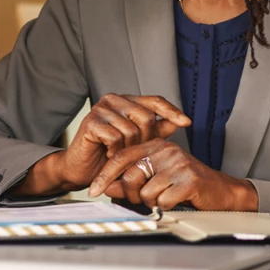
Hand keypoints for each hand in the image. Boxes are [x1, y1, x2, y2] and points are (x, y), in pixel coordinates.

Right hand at [53, 94, 190, 190]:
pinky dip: (115, 151)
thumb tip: (178, 122)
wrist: (83, 170)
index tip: (187, 123)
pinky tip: (108, 155)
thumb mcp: (139, 143)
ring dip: (128, 149)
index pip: (155, 100)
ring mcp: (101, 109)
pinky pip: (115, 138)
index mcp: (127, 101)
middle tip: (134, 153)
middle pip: (146, 117)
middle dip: (145, 140)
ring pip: (131, 130)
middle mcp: (113, 100)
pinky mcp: (90, 121)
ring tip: (120, 155)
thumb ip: (156, 131)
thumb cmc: (109, 155)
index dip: (171, 111)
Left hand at [89, 139, 257, 211]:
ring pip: (145, 192)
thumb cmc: (188, 183)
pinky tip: (176, 200)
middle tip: (144, 199)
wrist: (223, 191)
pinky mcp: (189, 180)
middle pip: (130, 176)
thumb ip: (132, 179)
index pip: (121, 157)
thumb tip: (107, 187)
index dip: (105, 175)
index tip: (93, 189)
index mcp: (155, 145)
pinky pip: (162, 201)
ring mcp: (178, 164)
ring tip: (166, 196)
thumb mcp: (156, 178)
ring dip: (152, 201)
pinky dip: (166, 206)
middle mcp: (165, 150)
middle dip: (131, 194)